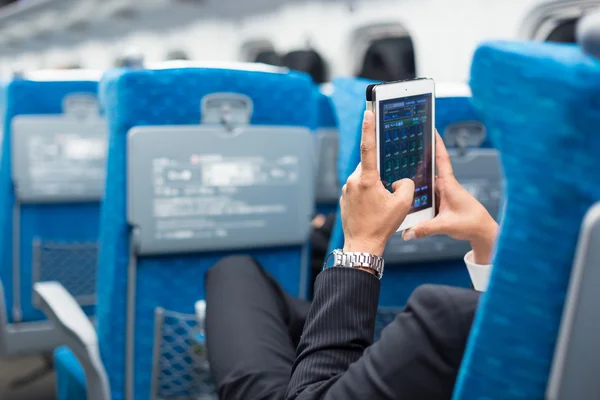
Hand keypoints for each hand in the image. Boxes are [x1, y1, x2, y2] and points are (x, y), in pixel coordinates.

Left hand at [340, 110, 414, 257]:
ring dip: (375, 185)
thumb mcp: (403, 204)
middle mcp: (353, 181)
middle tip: (388, 189)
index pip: (368, 147)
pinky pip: (359, 188)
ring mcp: (347, 189)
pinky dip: (368, 193)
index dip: (368, 128)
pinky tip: (374, 208)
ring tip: (381, 204)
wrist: (362, 245)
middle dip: (381, 172)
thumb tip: (400, 179)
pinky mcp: (345, 197)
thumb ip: (406, 184)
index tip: (367, 112)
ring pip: (365, 177)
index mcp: (366, 179)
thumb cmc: (381, 226)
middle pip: (370, 165)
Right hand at [402, 132, 498, 263]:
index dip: (437, 143)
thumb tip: (407, 232)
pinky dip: (417, 199)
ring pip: (424, 187)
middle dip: (415, 164)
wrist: (482, 232)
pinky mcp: (440, 203)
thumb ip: (425, 229)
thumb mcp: (446, 225)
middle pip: (426, 172)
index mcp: (448, 184)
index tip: (431, 129)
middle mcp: (445, 186)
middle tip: (400, 155)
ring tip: (399, 184)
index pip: (441, 159)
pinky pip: (425, 198)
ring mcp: (442, 194)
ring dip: (414, 186)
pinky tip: (407, 203)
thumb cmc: (471, 223)